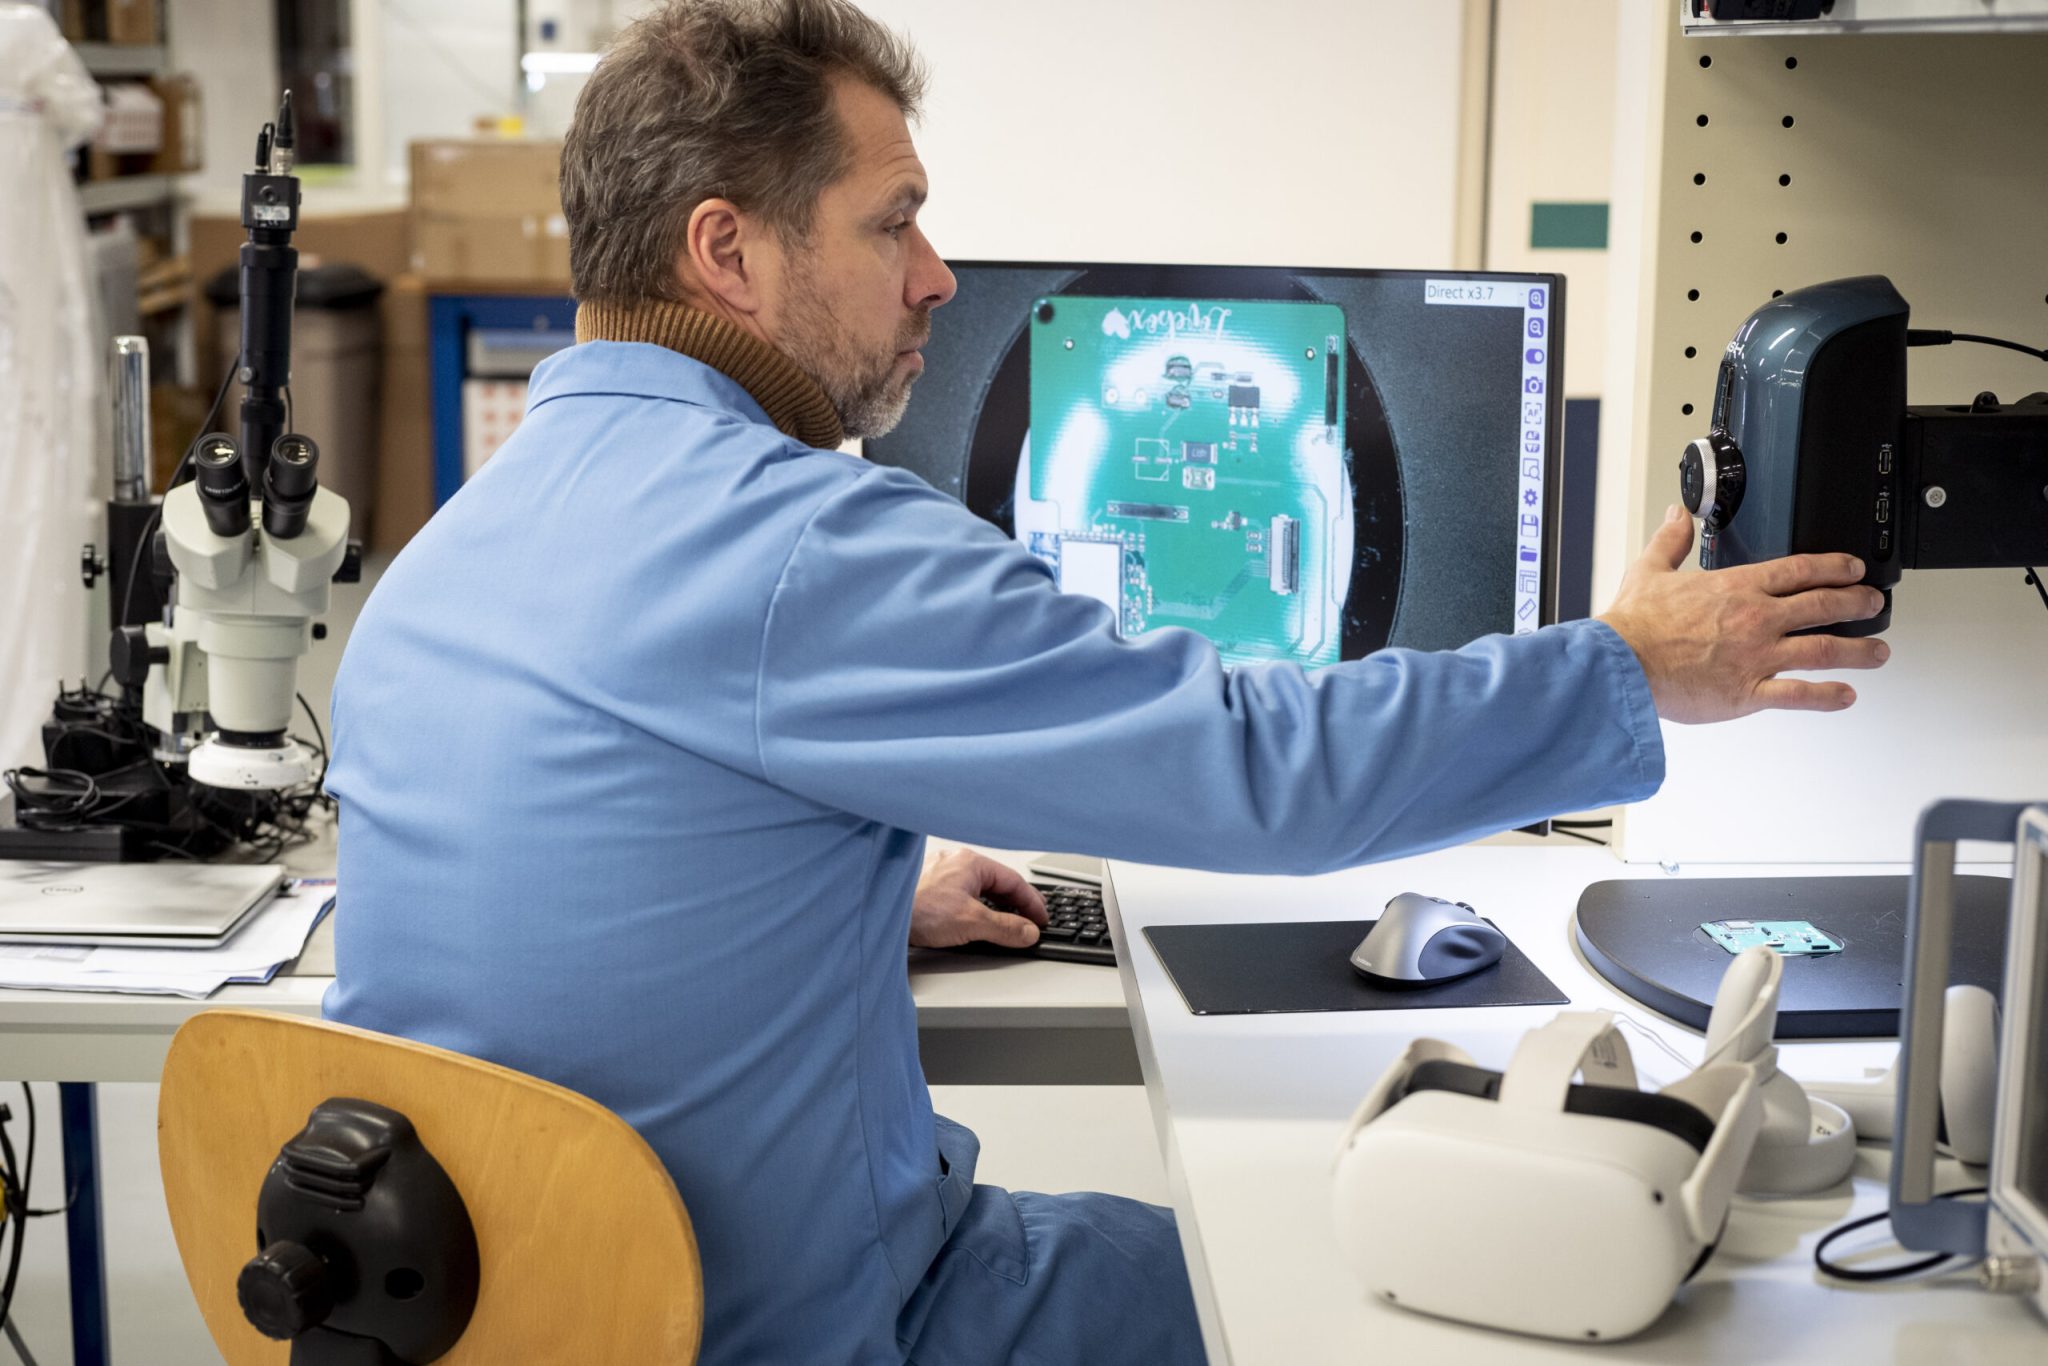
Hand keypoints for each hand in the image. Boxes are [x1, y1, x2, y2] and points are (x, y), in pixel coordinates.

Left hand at [909, 848, 1047, 948]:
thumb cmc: (915, 908)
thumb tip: (1028, 932)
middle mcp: (954, 863)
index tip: (1041, 920)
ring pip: (976, 890)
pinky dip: (972, 909)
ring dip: (992, 908)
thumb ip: (1005, 928)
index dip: (1032, 903)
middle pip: (995, 884)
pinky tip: (971, 923)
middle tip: (1029, 923)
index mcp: (970, 862)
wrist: (875, 912)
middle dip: (1014, 905)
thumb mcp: (970, 922)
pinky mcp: (924, 888)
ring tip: (1004, 927)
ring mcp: (938, 874)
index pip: (1013, 881)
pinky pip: (959, 896)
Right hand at [1597, 505, 1890, 723]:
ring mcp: (1757, 656)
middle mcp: (1756, 619)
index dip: (1834, 567)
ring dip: (1859, 650)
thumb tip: (1676, 516)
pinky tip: (1846, 695)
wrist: (1622, 665)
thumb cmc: (1634, 625)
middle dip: (1856, 603)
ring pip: (1825, 649)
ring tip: (1878, 652)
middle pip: (1823, 605)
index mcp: (1736, 587)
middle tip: (1873, 603)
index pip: (1799, 570)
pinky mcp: (1748, 691)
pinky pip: (1799, 694)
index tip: (1852, 568)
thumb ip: (1670, 541)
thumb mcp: (1649, 571)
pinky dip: (1828, 695)